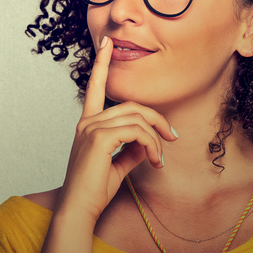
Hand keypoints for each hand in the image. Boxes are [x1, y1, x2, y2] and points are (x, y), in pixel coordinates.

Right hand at [55, 36, 178, 222]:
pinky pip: (135, 132)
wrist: (80, 209)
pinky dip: (151, 145)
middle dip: (157, 118)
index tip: (106, 43)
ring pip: (136, 118)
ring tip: (160, 158)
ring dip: (156, 137)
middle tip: (172, 138)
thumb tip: (148, 143)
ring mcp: (91, 129)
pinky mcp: (99, 139)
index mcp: (88, 124)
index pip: (95, 86)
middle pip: (131, 105)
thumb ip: (131, 149)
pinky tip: (153, 161)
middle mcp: (87, 122)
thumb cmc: (95, 190)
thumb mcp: (117, 164)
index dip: (101, 63)